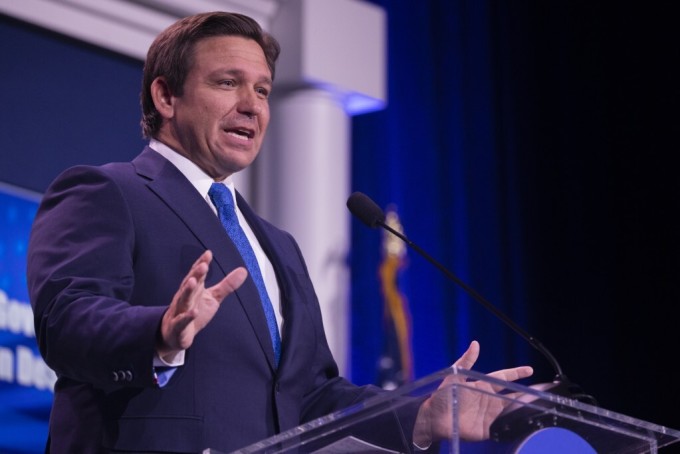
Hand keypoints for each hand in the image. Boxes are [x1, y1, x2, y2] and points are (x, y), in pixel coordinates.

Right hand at [157, 250, 246, 359]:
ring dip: (188, 290)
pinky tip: (194, 312)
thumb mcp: (213, 298)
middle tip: (203, 265)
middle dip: (196, 274)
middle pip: (190, 284)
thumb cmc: (195, 313)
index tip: (208, 253)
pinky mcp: (178, 327)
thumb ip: (227, 285)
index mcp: (194, 289)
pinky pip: (181, 321)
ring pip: (183, 299)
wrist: (176, 335)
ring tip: (194, 281)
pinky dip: (187, 317)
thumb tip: (243, 270)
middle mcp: (185, 298)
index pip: (197, 274)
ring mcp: (180, 312)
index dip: (202, 264)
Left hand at [413, 341, 533, 446]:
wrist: (433, 418)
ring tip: (535, 407)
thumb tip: (475, 344)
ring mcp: (488, 414)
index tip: (529, 370)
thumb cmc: (442, 396)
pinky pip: (502, 428)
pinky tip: (520, 424)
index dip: (516, 373)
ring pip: (510, 411)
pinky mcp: (486, 429)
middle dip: (525, 393)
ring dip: (520, 409)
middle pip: (511, 395)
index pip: (503, 378)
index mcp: (482, 385)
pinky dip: (511, 426)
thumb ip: (466, 361)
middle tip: (540, 391)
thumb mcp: (454, 376)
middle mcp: (488, 399)